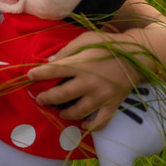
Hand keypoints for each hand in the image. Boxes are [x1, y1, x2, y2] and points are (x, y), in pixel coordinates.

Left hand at [27, 31, 142, 130]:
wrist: (137, 55)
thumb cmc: (108, 44)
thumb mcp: (86, 40)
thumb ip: (67, 51)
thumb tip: (49, 62)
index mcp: (79, 64)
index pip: (52, 71)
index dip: (38, 75)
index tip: (29, 77)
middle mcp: (88, 82)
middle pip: (60, 95)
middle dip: (46, 99)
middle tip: (40, 99)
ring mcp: (100, 96)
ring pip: (77, 112)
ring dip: (65, 114)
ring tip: (60, 112)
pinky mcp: (112, 104)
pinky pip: (100, 122)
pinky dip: (90, 126)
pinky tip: (83, 124)